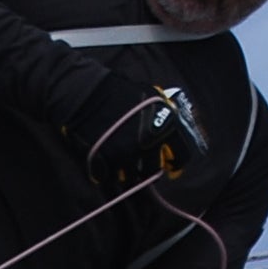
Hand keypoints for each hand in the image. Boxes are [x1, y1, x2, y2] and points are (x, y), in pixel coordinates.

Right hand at [70, 85, 199, 191]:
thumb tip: (176, 133)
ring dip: (126, 171)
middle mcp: (150, 143)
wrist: (86, 91)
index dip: (176, 164)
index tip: (170, 168)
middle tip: (137, 160)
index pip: (181, 156)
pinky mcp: (106, 162)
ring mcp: (127, 154)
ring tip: (119, 157)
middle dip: (146, 167)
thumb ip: (166, 115)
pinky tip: (104, 159)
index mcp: (166, 126)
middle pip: (153, 171)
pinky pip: (110, 177)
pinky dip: (108, 171)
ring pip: (131, 177)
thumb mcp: (151, 96)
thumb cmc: (119, 91)